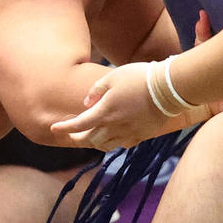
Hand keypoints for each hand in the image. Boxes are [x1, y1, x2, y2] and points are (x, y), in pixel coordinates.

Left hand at [52, 61, 176, 149]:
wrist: (169, 89)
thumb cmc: (140, 78)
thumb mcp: (113, 77)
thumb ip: (96, 90)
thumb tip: (87, 103)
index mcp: (105, 112)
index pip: (78, 125)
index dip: (64, 128)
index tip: (53, 128)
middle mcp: (115, 127)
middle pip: (90, 139)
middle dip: (78, 138)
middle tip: (72, 135)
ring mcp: (129, 133)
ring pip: (106, 145)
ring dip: (95, 142)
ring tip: (91, 136)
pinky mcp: (142, 135)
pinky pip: (122, 144)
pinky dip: (113, 142)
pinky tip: (113, 136)